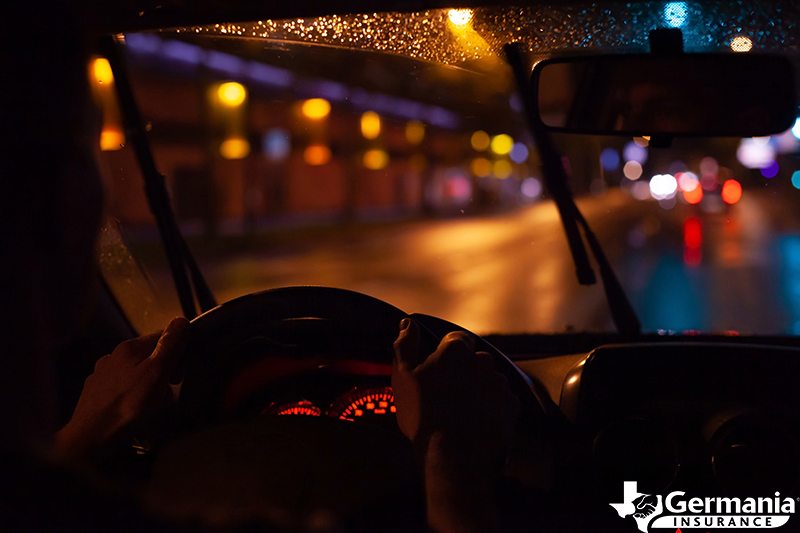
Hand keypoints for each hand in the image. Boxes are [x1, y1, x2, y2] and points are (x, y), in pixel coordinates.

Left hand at [54, 317, 188, 459]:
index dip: (176, 355)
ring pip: (135, 374)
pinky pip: (121, 389)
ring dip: (147, 387)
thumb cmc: (128, 405)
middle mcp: (112, 356)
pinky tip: (131, 411)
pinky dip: (130, 397)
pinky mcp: (94, 393)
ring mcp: (101, 374)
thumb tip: (181, 319)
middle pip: (148, 357)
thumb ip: (169, 346)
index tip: (178, 375)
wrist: (91, 436)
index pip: (162, 338)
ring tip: (149, 408)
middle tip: (164, 395)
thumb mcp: (157, 373)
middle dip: (162, 374)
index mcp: (129, 348)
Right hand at [392, 318, 518, 532]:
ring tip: (461, 412)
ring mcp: (500, 384)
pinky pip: (501, 401)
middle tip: (447, 395)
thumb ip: (405, 345)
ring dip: (479, 389)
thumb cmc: (423, 414)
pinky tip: (476, 422)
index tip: (437, 372)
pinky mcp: (511, 406)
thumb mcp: (403, 377)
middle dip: (464, 372)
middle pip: (474, 360)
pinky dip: (491, 408)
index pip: (455, 339)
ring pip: (488, 380)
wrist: (453, 456)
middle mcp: (483, 361)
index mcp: (457, 350)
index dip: (445, 354)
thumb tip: (407, 323)